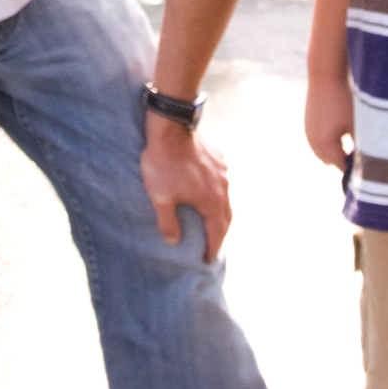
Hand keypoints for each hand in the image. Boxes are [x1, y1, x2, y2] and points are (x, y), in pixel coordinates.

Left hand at [140, 112, 231, 262]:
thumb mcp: (161, 198)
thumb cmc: (163, 164)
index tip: (208, 260)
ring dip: (220, 214)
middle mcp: (223, 187)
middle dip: (220, 234)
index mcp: (211, 201)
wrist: (170, 128)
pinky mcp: (218, 159)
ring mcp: (223, 171)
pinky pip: (222, 183)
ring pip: (226, 199)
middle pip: (226, 217)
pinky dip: (217, 195)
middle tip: (212, 246)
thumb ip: (168, 223)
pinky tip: (207, 194)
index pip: (216, 232)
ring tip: (211, 223)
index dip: (212, 248)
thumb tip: (174, 242)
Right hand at [304, 70, 354, 169]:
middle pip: (330, 161)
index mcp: (325, 145)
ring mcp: (308, 133)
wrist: (325, 76)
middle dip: (343, 160)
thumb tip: (364, 160)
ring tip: (348, 139)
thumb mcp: (356, 124)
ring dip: (334, 151)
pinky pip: (317, 141)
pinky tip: (339, 129)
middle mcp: (313, 142)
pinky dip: (327, 141)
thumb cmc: (344, 100)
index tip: (364, 162)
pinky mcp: (308, 123)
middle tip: (358, 151)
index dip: (353, 167)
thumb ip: (359, 145)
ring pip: (322, 152)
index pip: (340, 166)